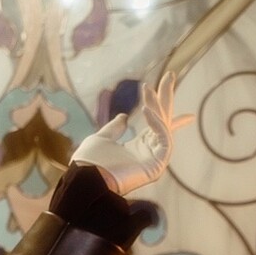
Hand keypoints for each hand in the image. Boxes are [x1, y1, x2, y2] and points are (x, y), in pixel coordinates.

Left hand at [71, 72, 190, 195]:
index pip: (157, 126)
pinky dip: (157, 123)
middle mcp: (149, 152)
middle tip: (170, 74)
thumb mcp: (101, 138)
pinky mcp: (157, 165)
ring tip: (147, 91)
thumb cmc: (90, 163)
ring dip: (157, 107)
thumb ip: (114, 128)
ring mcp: (155, 159)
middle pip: (164, 121)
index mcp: (138, 147)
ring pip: (164, 127)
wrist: (85, 180)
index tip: (168, 90)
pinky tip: (147, 109)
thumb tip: (124, 116)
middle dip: (166, 97)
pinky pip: (164, 140)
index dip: (165, 110)